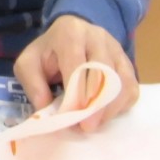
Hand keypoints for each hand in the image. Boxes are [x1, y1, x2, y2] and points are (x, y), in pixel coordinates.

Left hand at [14, 15, 138, 131]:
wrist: (70, 34)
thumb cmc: (48, 52)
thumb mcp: (28, 62)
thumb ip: (33, 84)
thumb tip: (46, 110)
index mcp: (71, 33)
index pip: (77, 65)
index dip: (76, 93)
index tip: (71, 116)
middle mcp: (98, 37)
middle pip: (104, 72)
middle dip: (96, 104)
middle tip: (87, 126)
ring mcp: (117, 49)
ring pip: (121, 82)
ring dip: (110, 107)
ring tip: (96, 123)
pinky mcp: (127, 63)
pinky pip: (131, 88)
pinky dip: (121, 105)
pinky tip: (105, 114)